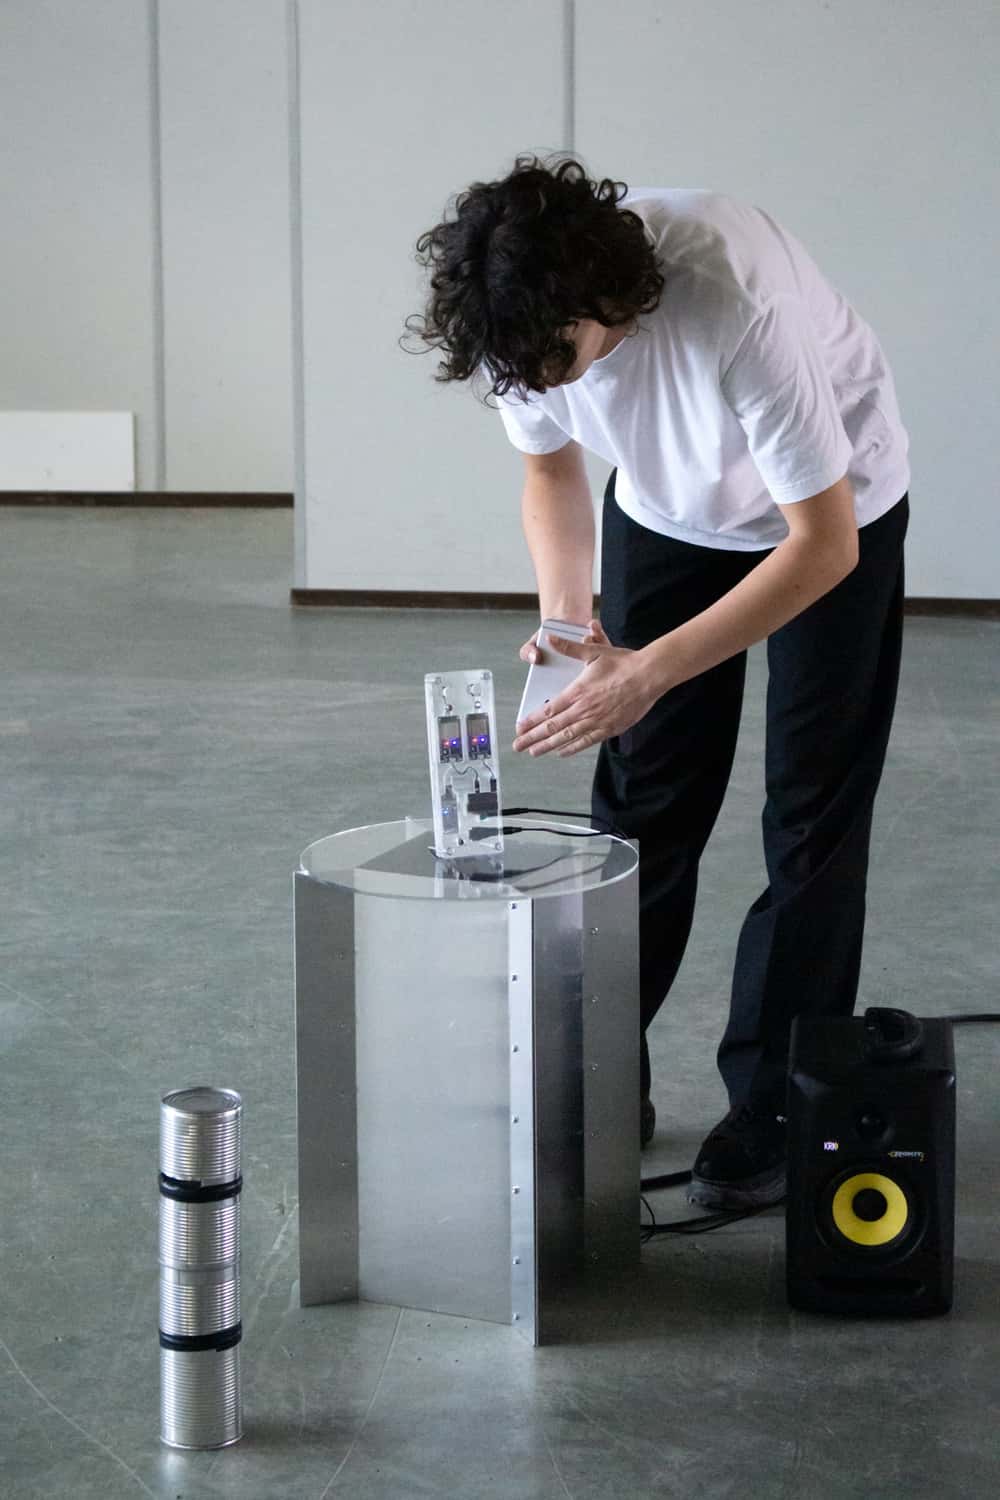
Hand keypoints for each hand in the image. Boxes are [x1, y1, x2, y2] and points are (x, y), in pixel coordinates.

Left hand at [513, 620, 661, 756]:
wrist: (649, 675)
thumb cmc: (623, 663)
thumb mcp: (594, 652)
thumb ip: (569, 648)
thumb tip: (550, 638)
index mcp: (577, 692)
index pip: (548, 711)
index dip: (531, 721)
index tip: (519, 727)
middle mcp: (584, 710)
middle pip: (552, 728)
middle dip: (532, 738)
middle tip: (518, 745)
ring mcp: (597, 721)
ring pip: (567, 738)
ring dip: (548, 746)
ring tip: (533, 752)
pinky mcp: (610, 728)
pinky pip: (586, 742)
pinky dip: (572, 748)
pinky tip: (561, 752)